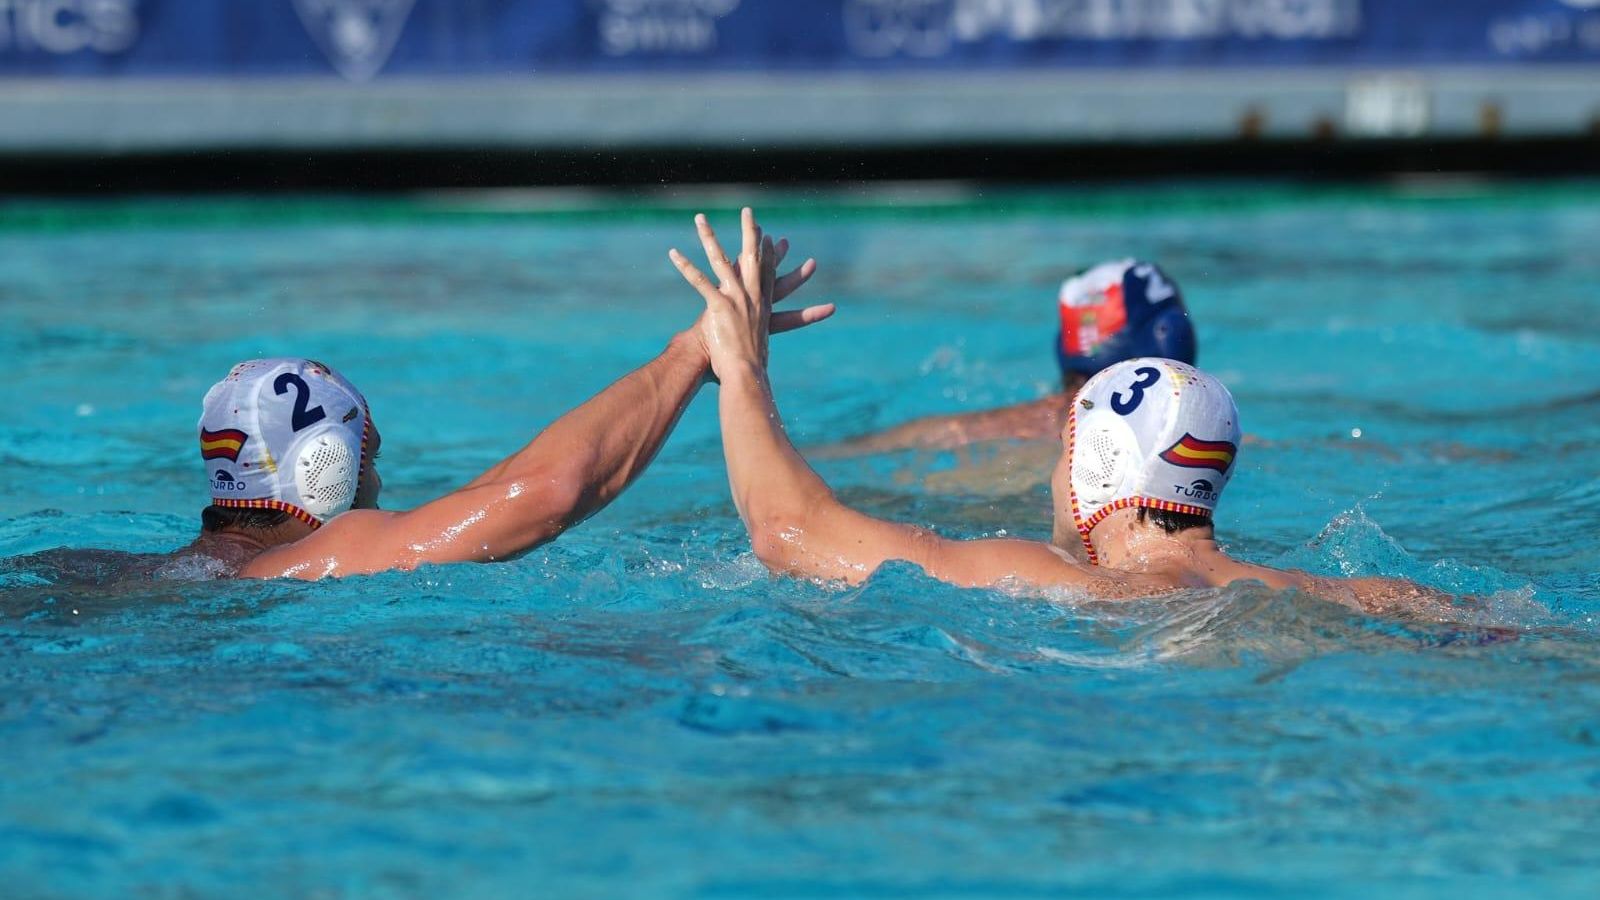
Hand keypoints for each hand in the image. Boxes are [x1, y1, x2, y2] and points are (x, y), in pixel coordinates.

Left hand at [670, 208, 832, 377]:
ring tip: (700, 219)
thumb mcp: (758, 349)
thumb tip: (753, 353)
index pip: (766, 270)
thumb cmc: (752, 368)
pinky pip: (699, 281)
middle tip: (747, 212)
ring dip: (708, 237)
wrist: (747, 376)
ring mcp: (736, 299)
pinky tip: (674, 253)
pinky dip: (685, 266)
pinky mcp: (718, 307)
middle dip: (749, 231)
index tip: (765, 235)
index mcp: (763, 304)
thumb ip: (754, 342)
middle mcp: (752, 296)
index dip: (766, 250)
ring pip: (720, 260)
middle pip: (751, 255)